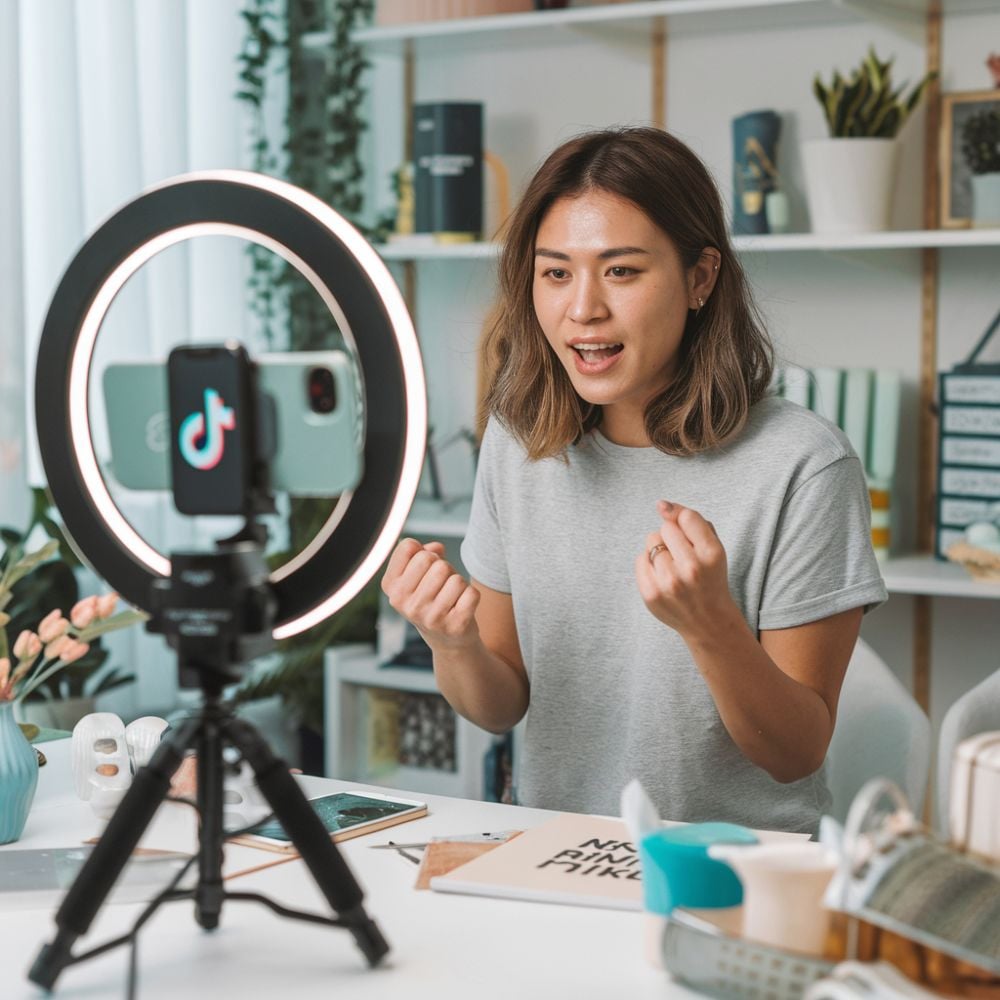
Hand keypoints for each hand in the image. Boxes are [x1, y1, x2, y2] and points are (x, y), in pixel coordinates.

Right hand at [381, 538, 480, 650]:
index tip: (424, 568)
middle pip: (433, 560)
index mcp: (392, 588)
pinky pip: (471, 593)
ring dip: (458, 582)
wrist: (447, 639)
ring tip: (451, 597)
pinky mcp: (455, 626)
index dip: (423, 551)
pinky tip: (461, 606)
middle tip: (441, 584)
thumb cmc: (432, 597)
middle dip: (443, 567)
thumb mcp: (418, 575)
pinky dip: (471, 595)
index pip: (408, 547)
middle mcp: (406, 605)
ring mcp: (430, 618)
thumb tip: (436, 548)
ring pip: (455, 578)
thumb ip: (422, 552)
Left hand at [635, 500, 736, 637]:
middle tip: (682, 554)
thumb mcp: (714, 546)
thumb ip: (692, 520)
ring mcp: (669, 583)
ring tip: (673, 565)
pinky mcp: (651, 594)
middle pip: (666, 528)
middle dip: (672, 536)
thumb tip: (661, 505)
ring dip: (660, 549)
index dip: (684, 521)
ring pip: (651, 541)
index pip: (687, 517)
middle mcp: (691, 569)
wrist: (708, 620)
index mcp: (712, 554)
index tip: (686, 531)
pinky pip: (640, 558)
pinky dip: (649, 563)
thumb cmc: (710, 577)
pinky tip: (663, 576)